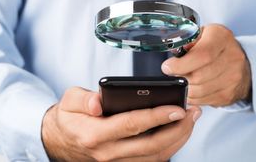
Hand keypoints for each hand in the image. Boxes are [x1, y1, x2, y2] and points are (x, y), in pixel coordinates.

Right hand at [42, 87, 200, 160]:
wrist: (62, 140)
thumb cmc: (70, 118)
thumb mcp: (69, 101)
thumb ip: (83, 99)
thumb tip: (98, 103)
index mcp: (94, 133)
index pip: (132, 124)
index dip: (157, 116)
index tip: (177, 108)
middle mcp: (108, 152)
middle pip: (151, 145)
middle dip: (177, 129)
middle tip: (193, 112)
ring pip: (155, 156)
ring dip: (178, 139)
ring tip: (191, 120)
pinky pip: (152, 160)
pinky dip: (169, 147)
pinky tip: (178, 132)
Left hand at [162, 24, 251, 106]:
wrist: (239, 63)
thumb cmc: (214, 47)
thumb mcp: (201, 35)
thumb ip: (187, 42)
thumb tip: (174, 52)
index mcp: (221, 37)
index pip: (202, 54)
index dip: (181, 64)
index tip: (167, 68)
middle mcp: (232, 57)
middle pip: (199, 76)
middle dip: (181, 78)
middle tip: (173, 75)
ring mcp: (233, 78)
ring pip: (199, 91)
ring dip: (185, 88)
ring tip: (183, 80)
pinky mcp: (229, 95)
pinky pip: (203, 101)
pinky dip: (193, 97)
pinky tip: (192, 88)